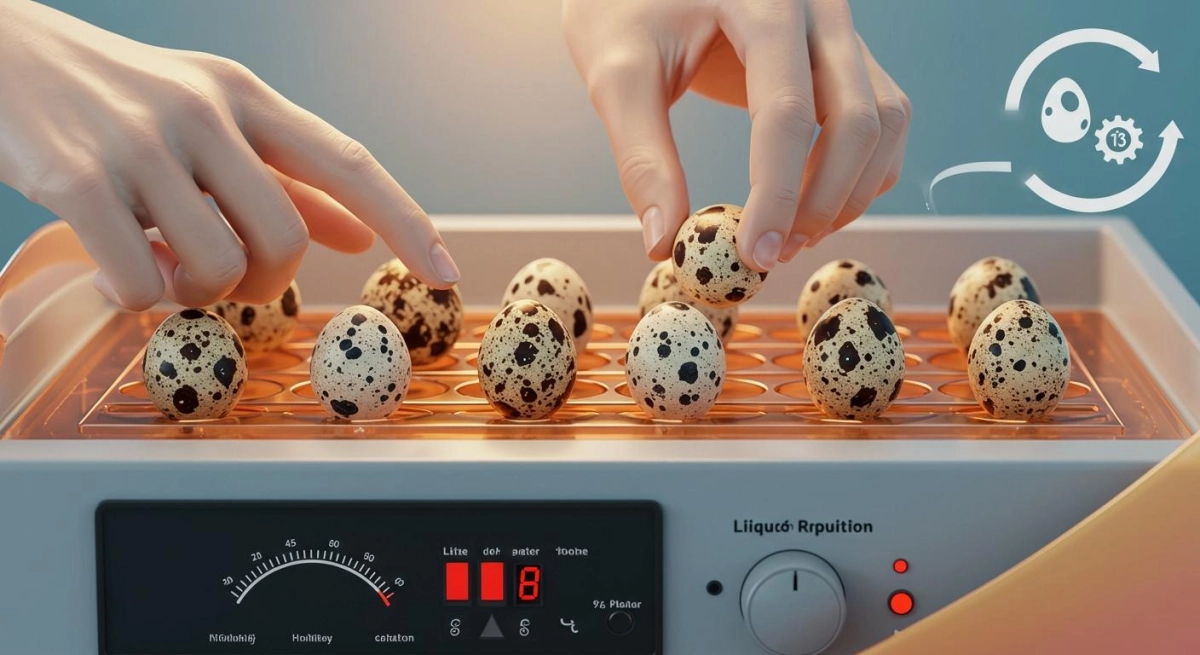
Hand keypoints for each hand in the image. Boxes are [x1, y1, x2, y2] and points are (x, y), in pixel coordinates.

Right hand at [0, 0, 458, 310]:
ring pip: (218, 269)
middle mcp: (203, 112)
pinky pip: (144, 284)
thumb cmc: (114, 99)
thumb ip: (282, 179)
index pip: (347, 162)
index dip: (407, 220)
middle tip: (225, 280)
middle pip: (285, 239)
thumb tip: (355, 234)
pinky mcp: (76, 179)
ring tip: (158, 264)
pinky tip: (114, 272)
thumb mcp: (208, 121)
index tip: (448, 271)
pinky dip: (138, 299)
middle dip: (264, 285)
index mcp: (244, 96)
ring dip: (196, 294)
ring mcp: (140, 143)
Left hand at [563, 0, 909, 270]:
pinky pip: (881, 116)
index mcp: (762, 1)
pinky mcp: (843, 52)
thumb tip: (665, 243)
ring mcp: (839, 28)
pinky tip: (810, 204)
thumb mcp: (618, 74)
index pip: (786, 109)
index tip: (752, 254)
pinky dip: (860, 171)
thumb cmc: (626, 7)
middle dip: (823, 201)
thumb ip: (642, 157)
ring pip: (884, 120)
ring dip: (850, 192)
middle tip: (772, 255)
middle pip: (858, 118)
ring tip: (791, 237)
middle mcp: (817, 8)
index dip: (777, 192)